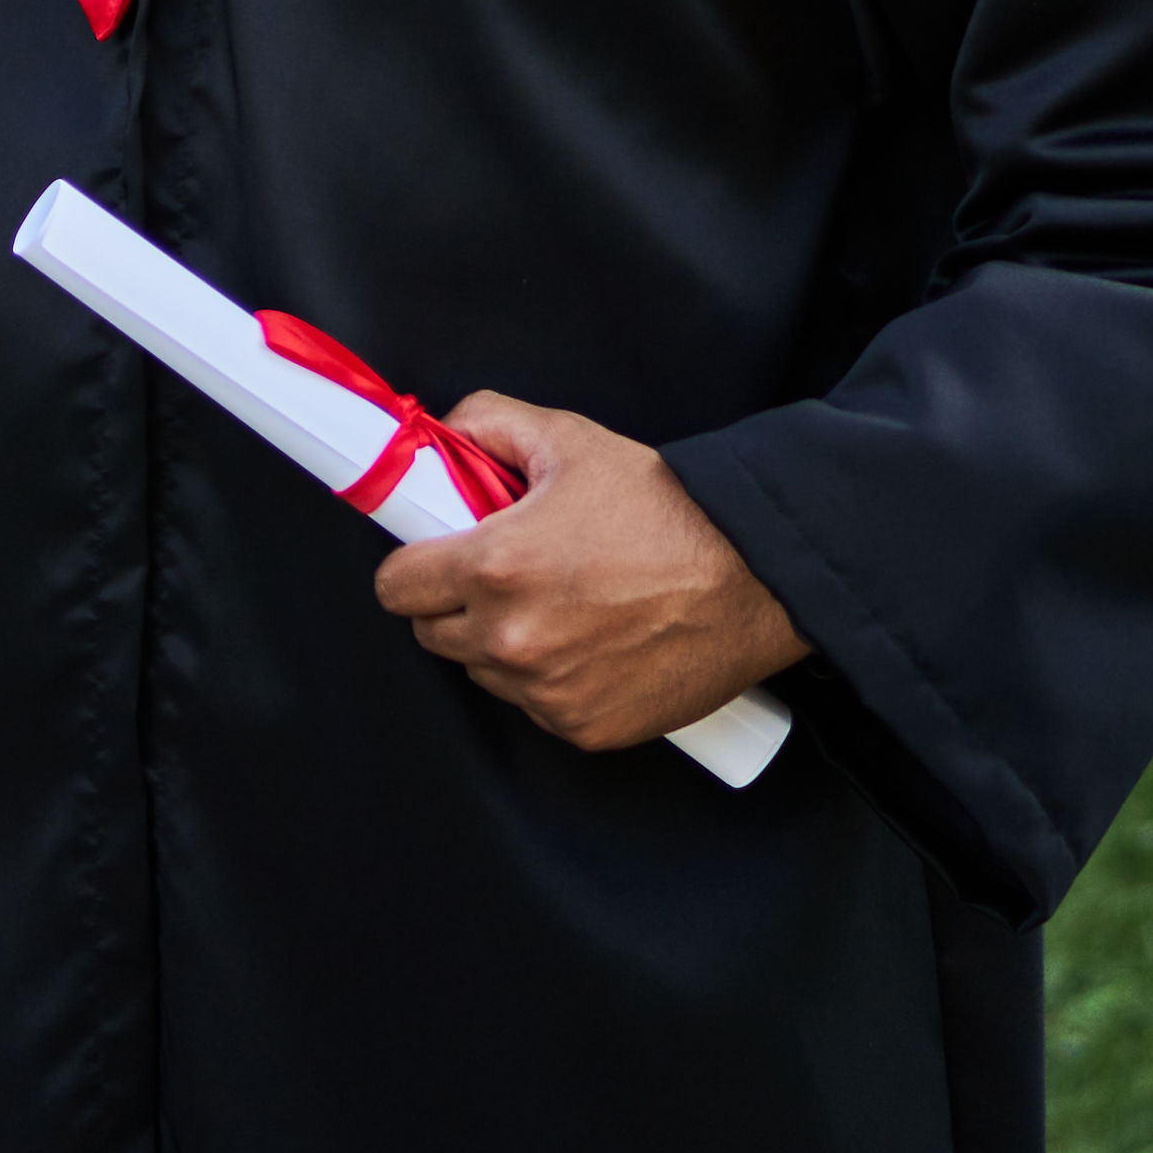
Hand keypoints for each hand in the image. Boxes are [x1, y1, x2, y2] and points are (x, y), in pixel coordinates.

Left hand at [368, 393, 808, 749]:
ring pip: (483, 673)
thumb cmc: (669, 509)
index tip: (437, 555)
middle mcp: (512, 640)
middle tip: (502, 575)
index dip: (414, 565)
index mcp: (494, 567)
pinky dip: (549, 681)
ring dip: (500, 645)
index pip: (396, 588)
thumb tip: (443, 436)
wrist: (756, 576)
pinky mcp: (587, 728)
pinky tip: (590, 643)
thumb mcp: (570, 440)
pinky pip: (536, 706)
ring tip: (557, 605)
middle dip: (454, 603)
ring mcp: (549, 692)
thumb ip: (487, 424)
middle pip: (431, 635)